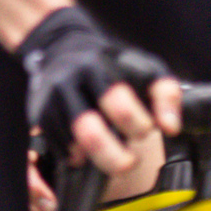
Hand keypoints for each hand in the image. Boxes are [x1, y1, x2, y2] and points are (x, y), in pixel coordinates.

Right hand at [16, 5, 180, 177]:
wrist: (60, 48)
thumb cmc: (110, 64)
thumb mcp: (144, 68)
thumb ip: (165, 95)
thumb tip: (171, 127)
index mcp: (98, 68)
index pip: (119, 104)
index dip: (138, 125)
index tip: (147, 130)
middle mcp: (70, 84)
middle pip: (89, 131)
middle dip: (114, 157)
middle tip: (129, 162)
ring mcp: (51, 102)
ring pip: (71, 146)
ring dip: (96, 160)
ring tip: (112, 159)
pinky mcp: (39, 117)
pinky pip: (58, 150)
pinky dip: (77, 158)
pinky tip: (91, 153)